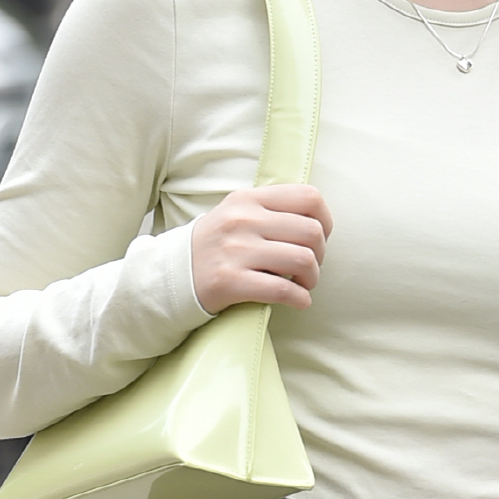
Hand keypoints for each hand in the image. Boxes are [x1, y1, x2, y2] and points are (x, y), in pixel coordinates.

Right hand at [190, 184, 332, 313]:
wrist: (173, 274)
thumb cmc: (217, 245)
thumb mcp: (237, 213)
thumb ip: (272, 210)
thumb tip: (318, 222)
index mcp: (248, 199)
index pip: (308, 198)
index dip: (325, 220)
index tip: (319, 238)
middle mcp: (243, 220)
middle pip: (311, 232)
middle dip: (320, 254)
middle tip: (310, 266)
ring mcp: (236, 250)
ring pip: (302, 260)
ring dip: (313, 277)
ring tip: (305, 284)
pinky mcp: (231, 281)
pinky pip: (282, 290)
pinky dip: (300, 298)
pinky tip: (299, 301)